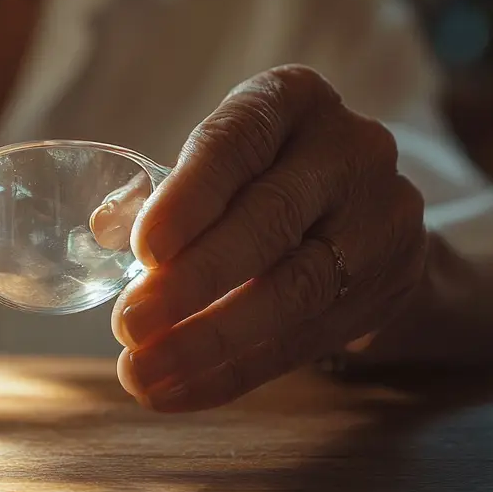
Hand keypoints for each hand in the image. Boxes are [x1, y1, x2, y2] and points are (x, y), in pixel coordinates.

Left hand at [98, 65, 428, 410]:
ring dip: (208, 341)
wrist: (367, 213)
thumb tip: (106, 227)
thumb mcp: (219, 161)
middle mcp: (349, 149)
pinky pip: (302, 340)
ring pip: (293, 291)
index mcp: (292, 99)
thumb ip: (160, 190)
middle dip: (192, 280)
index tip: (143, 249)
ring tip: (142, 372)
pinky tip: (177, 392)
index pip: (238, 142)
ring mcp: (381, 219)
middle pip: (269, 220)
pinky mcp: (386, 287)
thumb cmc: (261, 175)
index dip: (189, 196)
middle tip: (129, 324)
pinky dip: (232, 372)